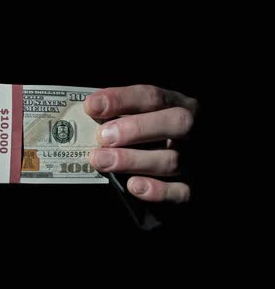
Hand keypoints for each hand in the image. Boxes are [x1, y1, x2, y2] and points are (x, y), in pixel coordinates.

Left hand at [85, 85, 198, 202]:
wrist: (176, 173)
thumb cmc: (146, 136)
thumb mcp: (139, 117)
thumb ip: (121, 114)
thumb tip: (91, 111)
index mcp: (178, 105)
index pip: (153, 97)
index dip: (121, 100)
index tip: (92, 106)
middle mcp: (192, 130)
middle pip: (175, 123)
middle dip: (135, 128)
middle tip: (102, 137)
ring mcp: (196, 160)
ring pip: (172, 160)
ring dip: (131, 160)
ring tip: (101, 160)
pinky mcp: (194, 188)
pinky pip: (181, 192)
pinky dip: (156, 190)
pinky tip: (133, 185)